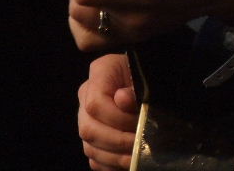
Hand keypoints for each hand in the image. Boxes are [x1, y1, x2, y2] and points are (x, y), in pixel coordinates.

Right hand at [78, 54, 137, 170]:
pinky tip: (129, 161)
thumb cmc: (147, 77)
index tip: (138, 122)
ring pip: (90, 146)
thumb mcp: (145, 77)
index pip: (95, 103)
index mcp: (100, 72)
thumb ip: (134, 89)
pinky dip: (112, 164)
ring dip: (116, 157)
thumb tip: (122, 99)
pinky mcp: (92, 138)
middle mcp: (86, 95)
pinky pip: (95, 160)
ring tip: (137, 156)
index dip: (116, 118)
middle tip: (140, 144)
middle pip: (89, 129)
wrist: (146, 81)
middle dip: (117, 141)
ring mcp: (86, 118)